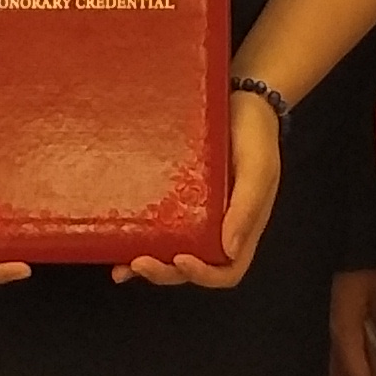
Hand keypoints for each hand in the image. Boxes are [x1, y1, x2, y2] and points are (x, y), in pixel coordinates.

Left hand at [122, 86, 284, 286]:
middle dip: (165, 272)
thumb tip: (228, 250)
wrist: (241, 101)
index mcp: (242, 229)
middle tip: (139, 263)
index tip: (180, 260)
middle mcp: (216, 229)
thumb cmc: (256, 137)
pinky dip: (137, 239)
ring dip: (147, 265)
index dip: (203, 275)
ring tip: (123, 264)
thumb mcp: (259, 170)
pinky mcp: (175, 198)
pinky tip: (116, 241)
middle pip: (192, 268)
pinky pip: (156, 225)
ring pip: (170, 253)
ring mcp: (194, 216)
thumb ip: (247, 208)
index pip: (226, 271)